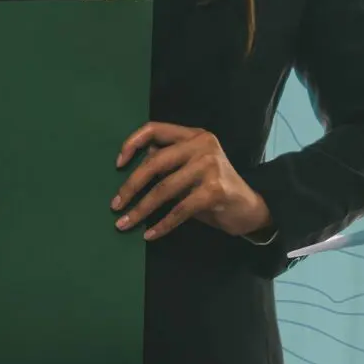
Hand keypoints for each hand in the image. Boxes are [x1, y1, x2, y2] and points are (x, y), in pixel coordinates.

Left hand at [114, 123, 272, 241]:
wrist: (248, 207)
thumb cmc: (211, 188)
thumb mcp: (188, 170)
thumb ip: (166, 163)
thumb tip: (130, 166)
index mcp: (193, 135)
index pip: (155, 129)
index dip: (131, 144)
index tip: (117, 165)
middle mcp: (202, 145)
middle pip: (154, 162)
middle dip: (130, 186)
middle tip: (115, 206)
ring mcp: (210, 166)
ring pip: (163, 189)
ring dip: (140, 210)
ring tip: (123, 224)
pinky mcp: (214, 190)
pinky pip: (178, 210)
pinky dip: (161, 225)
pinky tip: (149, 235)